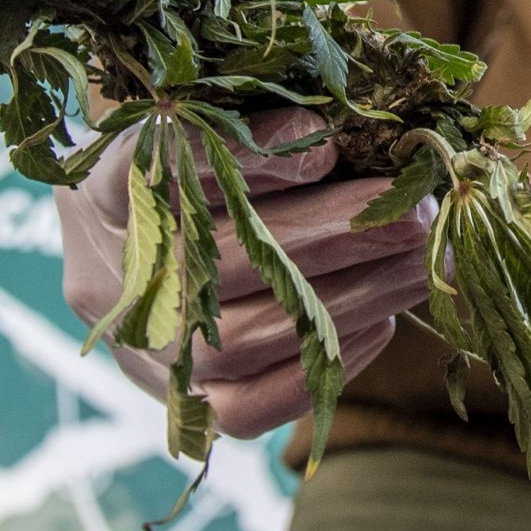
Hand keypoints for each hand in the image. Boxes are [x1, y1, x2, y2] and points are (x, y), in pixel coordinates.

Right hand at [56, 106, 435, 437]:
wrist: (135, 243)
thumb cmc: (194, 165)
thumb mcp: (208, 124)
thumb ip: (260, 123)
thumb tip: (350, 132)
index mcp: (108, 187)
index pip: (168, 167)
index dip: (250, 160)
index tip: (325, 142)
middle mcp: (111, 274)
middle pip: (221, 262)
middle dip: (334, 235)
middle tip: (417, 213)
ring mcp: (141, 347)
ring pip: (243, 340)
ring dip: (352, 300)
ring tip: (422, 264)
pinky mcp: (181, 399)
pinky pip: (250, 407)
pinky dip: (323, 366)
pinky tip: (381, 322)